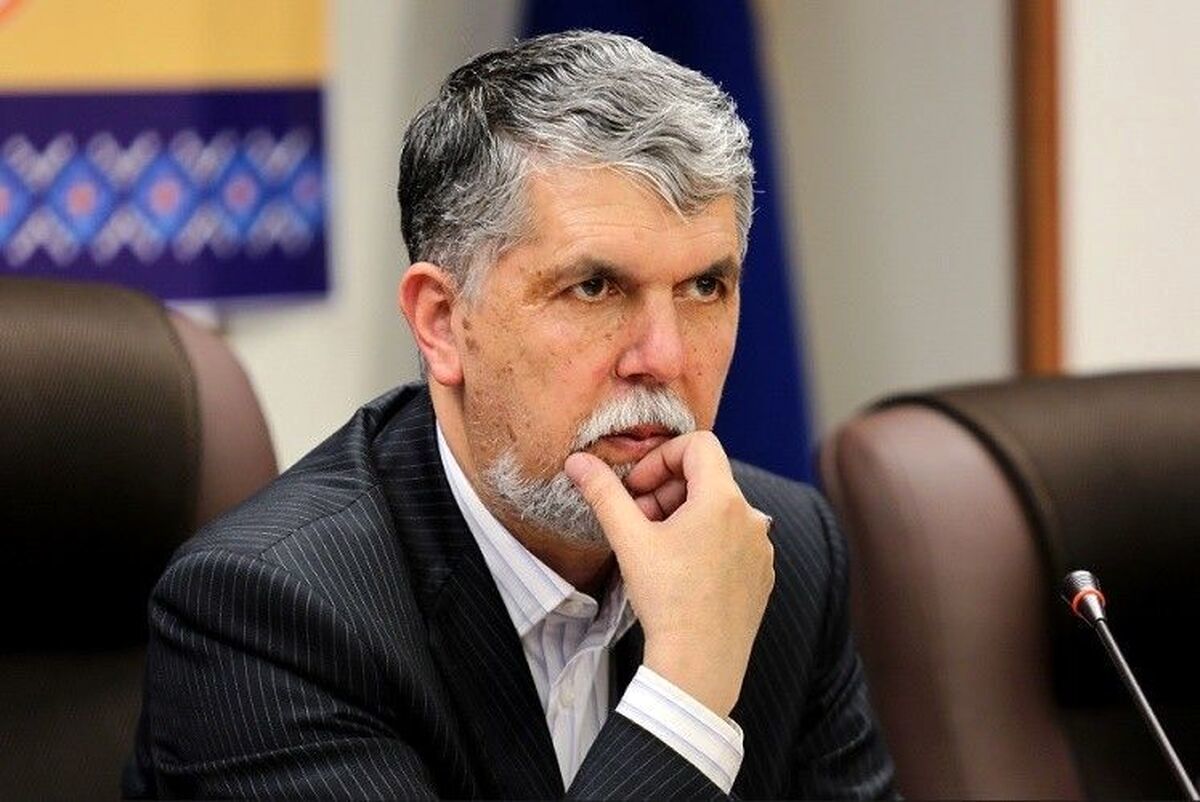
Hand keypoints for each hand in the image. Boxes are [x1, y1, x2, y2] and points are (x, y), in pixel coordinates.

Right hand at [564, 431, 774, 717]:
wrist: (699, 666)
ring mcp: (761, 548)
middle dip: (667, 491)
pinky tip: (682, 574)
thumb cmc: (667, 600)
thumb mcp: (629, 540)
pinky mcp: (761, 575)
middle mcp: (751, 518)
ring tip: (657, 550)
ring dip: (685, 517)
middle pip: (706, 479)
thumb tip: (577, 461)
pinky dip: (706, 543)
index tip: (637, 490)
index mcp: (723, 499)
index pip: (697, 445)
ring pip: (719, 512)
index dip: (661, 458)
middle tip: (638, 521)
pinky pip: (733, 541)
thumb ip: (604, 493)